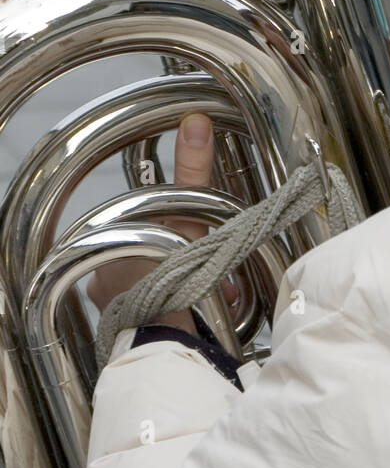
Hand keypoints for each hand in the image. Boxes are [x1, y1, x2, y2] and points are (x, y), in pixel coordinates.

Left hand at [86, 113, 216, 332]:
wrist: (170, 346)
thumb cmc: (173, 281)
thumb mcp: (188, 218)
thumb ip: (191, 171)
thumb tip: (195, 121)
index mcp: (108, 246)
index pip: (138, 224)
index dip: (169, 227)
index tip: (189, 236)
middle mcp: (101, 280)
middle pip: (145, 254)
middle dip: (177, 258)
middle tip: (201, 265)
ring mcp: (113, 311)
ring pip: (150, 286)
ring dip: (178, 285)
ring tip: (210, 293)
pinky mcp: (128, 335)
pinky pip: (153, 313)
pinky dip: (175, 309)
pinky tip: (202, 312)